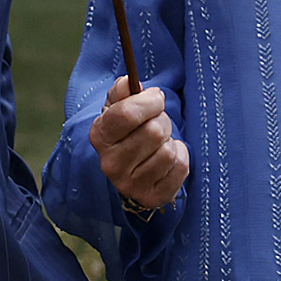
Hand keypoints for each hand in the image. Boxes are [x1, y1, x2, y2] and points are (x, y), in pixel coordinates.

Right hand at [92, 74, 189, 214]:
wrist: (132, 167)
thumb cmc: (128, 131)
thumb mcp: (119, 107)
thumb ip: (122, 91)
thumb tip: (127, 82)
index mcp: (100, 137)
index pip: (127, 114)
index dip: (149, 101)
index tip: (156, 98)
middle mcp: (111, 164)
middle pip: (153, 131)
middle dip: (162, 121)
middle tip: (158, 123)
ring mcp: (131, 185)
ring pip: (168, 151)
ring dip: (170, 141)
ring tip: (160, 142)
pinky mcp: (152, 197)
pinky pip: (180, 168)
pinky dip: (180, 157)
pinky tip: (168, 158)